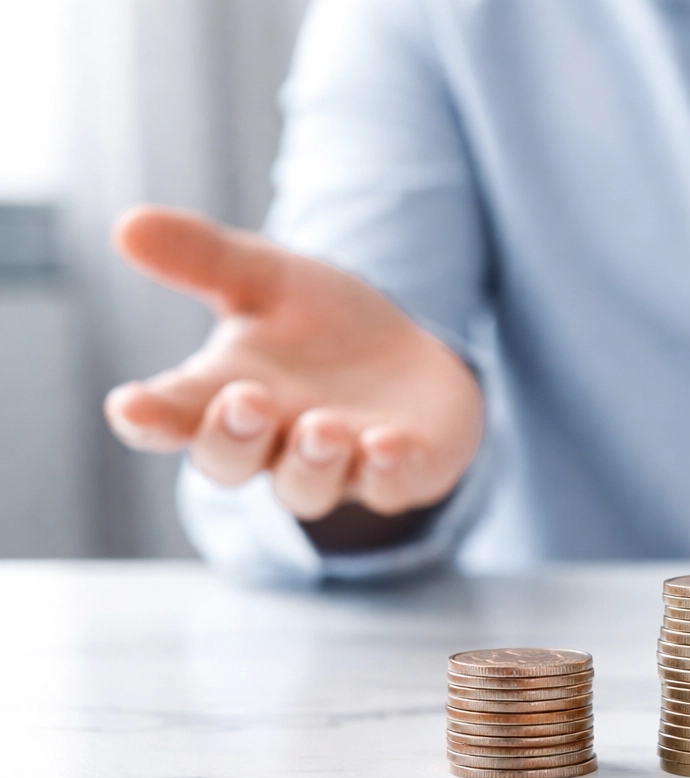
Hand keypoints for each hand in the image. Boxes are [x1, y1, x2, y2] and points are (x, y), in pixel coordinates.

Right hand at [103, 206, 482, 520]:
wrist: (408, 353)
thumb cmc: (319, 323)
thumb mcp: (265, 278)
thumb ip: (204, 259)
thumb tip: (129, 224)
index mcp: (223, 397)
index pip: (171, 417)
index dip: (148, 418)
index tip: (128, 407)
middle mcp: (273, 443)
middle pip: (232, 462)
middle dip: (234, 436)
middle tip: (249, 400)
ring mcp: (337, 468)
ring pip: (307, 488)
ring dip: (313, 461)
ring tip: (324, 426)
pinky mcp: (401, 475)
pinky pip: (390, 487)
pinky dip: (387, 470)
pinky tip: (389, 443)